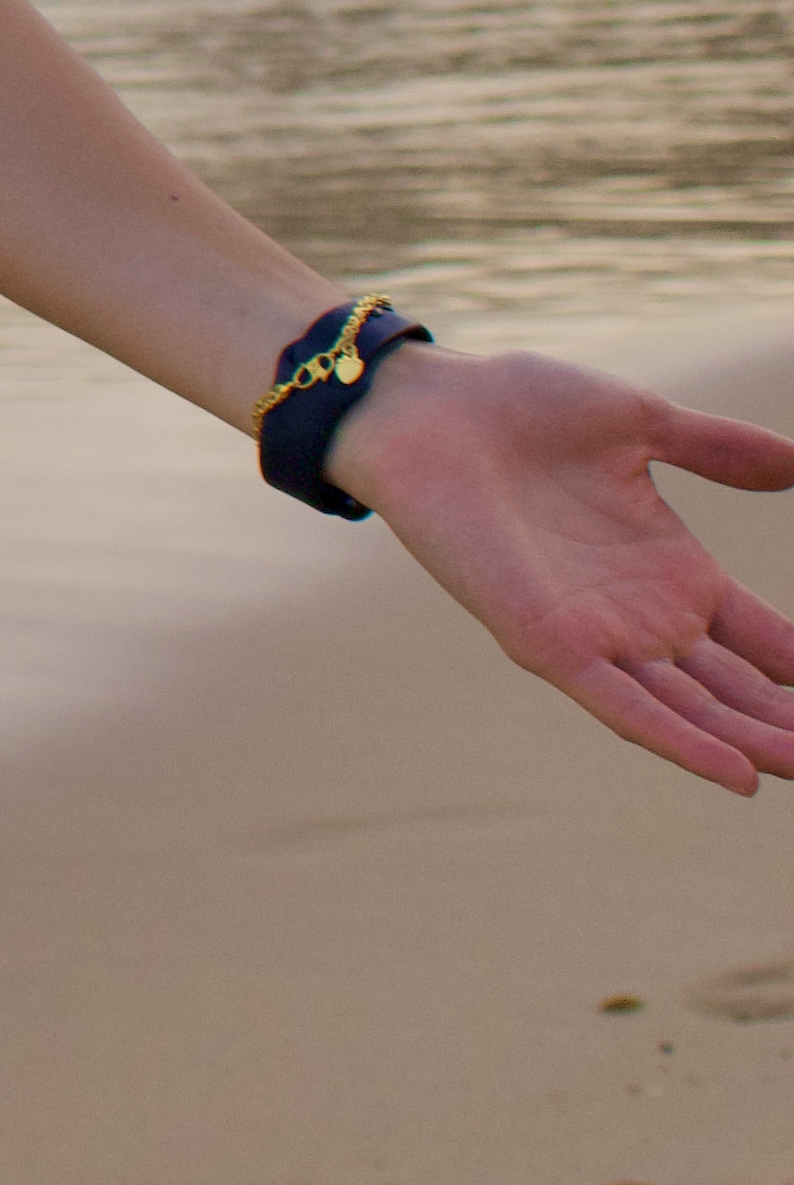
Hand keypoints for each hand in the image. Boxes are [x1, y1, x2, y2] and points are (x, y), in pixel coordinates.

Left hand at [331, 348, 793, 796]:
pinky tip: (738, 776)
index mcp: (672, 570)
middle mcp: (641, 614)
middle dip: (787, 723)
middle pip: (736, 689)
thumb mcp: (640, 423)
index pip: (761, 639)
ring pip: (695, 710)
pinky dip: (680, 742)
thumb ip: (718, 449)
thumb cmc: (519, 408)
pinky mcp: (546, 643)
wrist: (427, 407)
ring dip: (755, 746)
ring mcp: (597, 634)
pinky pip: (625, 707)